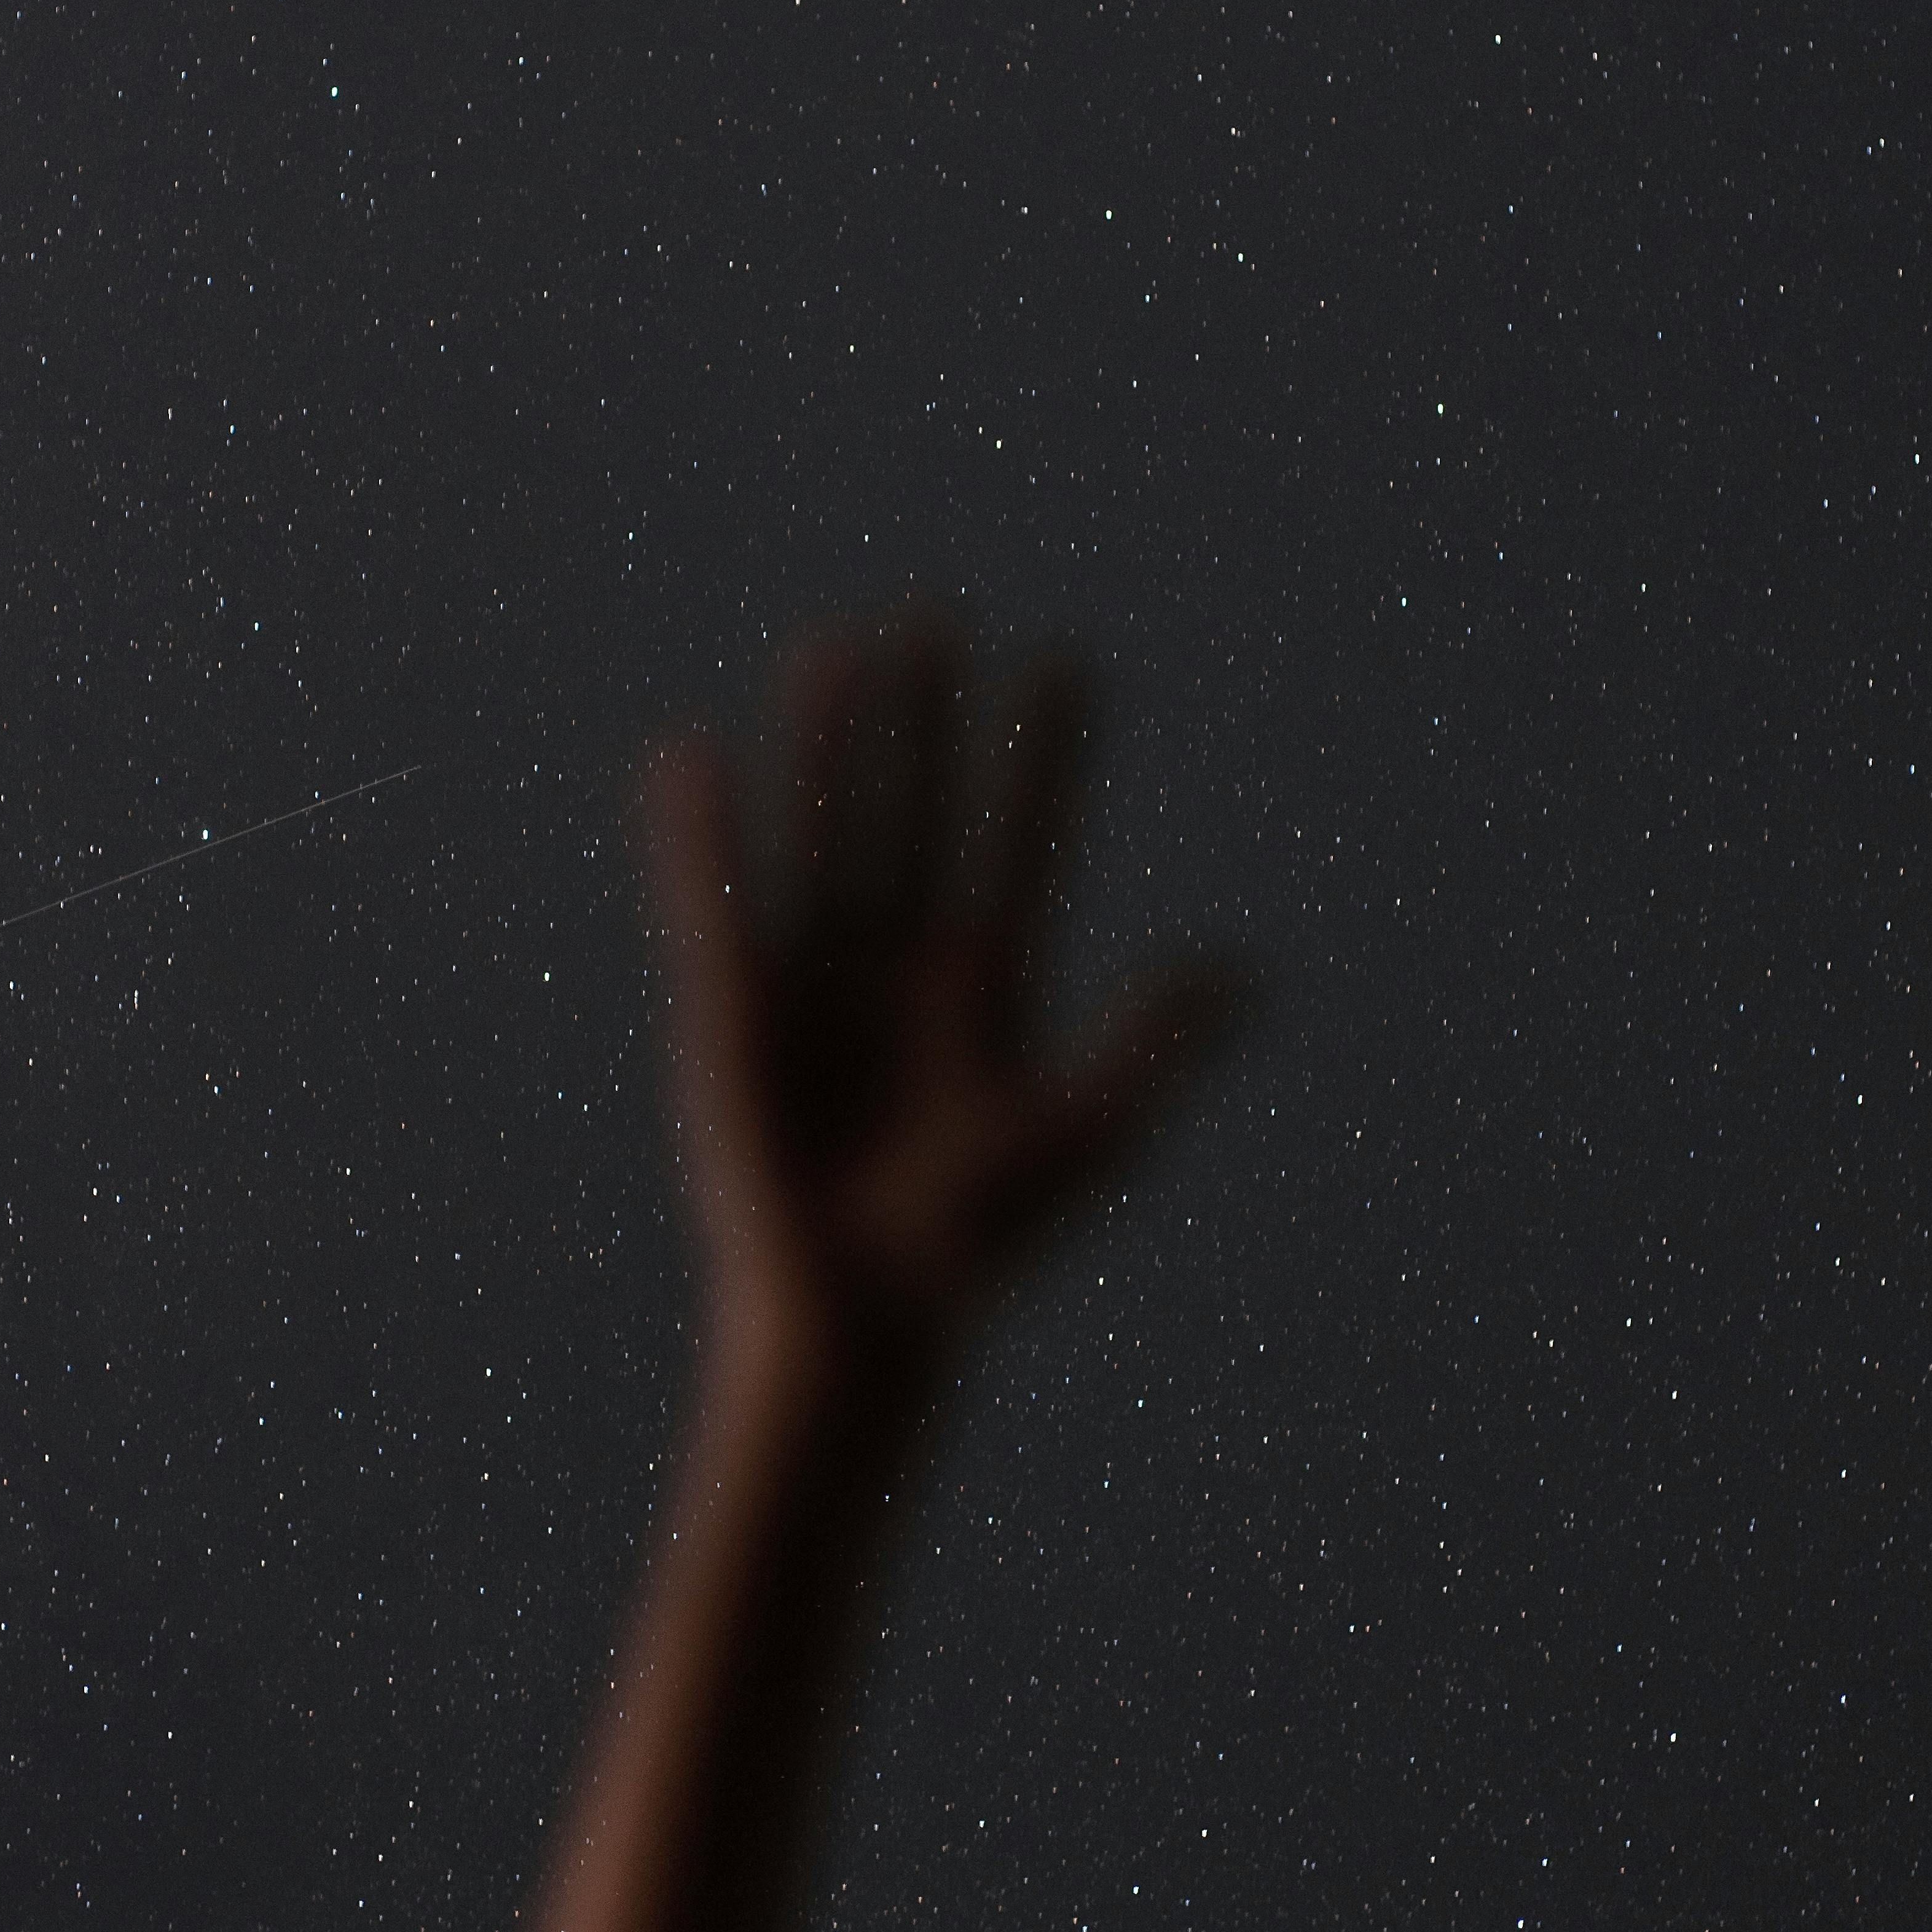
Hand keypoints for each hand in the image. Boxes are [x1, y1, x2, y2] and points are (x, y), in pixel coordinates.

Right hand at [645, 613, 1246, 1389]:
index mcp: (987, 983)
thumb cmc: (977, 1244)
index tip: (1065, 663)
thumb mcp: (1082, 1135)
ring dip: (833, 745)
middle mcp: (902, 962)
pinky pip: (718, 898)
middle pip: (921, 811)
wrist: (859, 1317)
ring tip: (844, 646)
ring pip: (831, 831)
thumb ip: (1150, 1044)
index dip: (1043, 758)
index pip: (1021, 840)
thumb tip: (1240, 967)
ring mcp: (818, 976)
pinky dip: (701, 832)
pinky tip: (691, 752)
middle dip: (930, 720)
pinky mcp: (734, 1007)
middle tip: (938, 614)